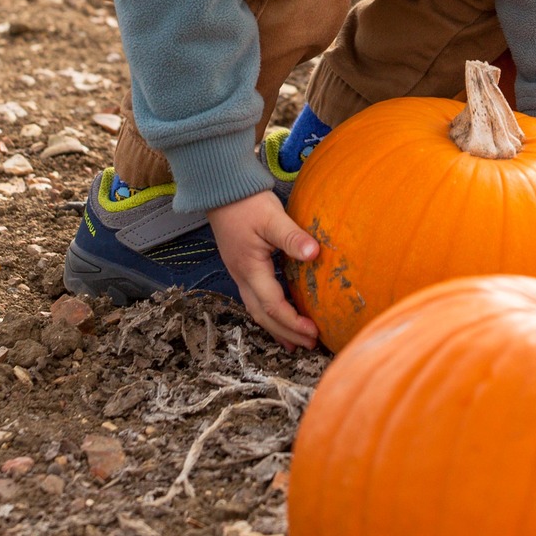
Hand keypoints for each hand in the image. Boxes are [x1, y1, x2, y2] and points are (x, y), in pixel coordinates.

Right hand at [209, 190, 318, 349]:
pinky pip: (255, 299)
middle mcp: (242, 276)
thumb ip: (292, 236)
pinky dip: (269, 313)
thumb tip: (314, 253)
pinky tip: (280, 316)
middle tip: (309, 345)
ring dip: (276, 328)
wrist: (222, 190)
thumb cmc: (247, 202)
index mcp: (250, 269)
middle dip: (286, 332)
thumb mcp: (272, 217)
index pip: (272, 305)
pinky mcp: (242, 267)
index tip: (314, 332)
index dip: (293, 322)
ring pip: (256, 310)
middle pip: (262, 315)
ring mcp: (239, 273)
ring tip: (295, 343)